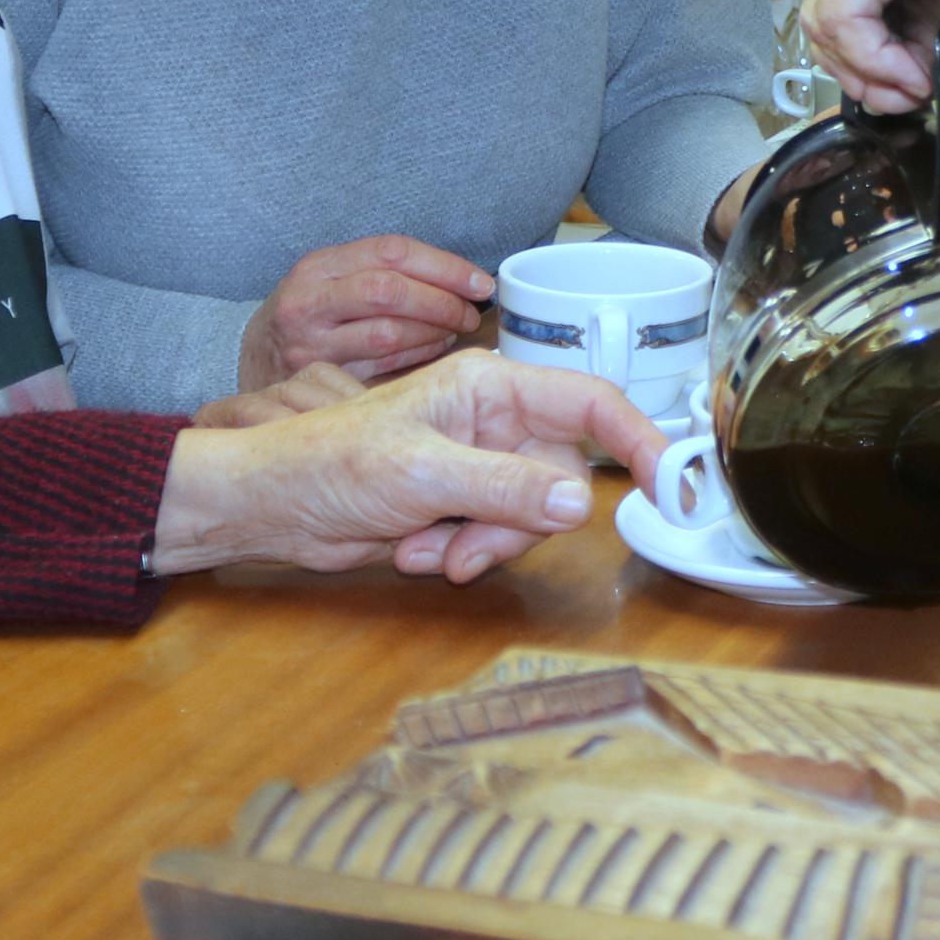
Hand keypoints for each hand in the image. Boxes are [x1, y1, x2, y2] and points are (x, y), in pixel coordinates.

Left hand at [152, 354, 666, 583]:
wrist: (272, 503)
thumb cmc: (331, 461)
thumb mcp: (424, 475)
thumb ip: (506, 487)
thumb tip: (578, 501)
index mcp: (489, 385)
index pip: (590, 402)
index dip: (638, 438)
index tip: (667, 486)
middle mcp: (490, 419)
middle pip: (559, 476)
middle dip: (518, 523)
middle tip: (465, 550)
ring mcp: (475, 462)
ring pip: (530, 515)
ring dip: (483, 545)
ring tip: (425, 552)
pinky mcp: (457, 501)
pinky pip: (494, 536)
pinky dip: (459, 553)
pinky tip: (411, 552)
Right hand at [239, 235, 493, 388]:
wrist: (251, 361)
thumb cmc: (309, 317)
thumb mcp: (330, 281)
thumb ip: (379, 272)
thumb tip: (460, 279)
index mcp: (317, 266)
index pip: (391, 252)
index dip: (444, 266)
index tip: (479, 282)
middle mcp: (309, 300)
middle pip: (391, 291)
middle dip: (442, 301)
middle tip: (470, 313)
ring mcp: (310, 344)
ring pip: (389, 334)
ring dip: (434, 332)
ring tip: (453, 330)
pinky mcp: (317, 381)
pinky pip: (381, 368)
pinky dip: (416, 357)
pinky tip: (431, 351)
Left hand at [802, 0, 939, 111]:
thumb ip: (904, 30)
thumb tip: (871, 75)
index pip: (842, 0)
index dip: (865, 60)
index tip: (910, 87)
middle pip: (827, 10)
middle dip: (863, 71)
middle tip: (907, 95)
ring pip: (826, 18)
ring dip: (871, 70)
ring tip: (918, 83)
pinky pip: (843, 16)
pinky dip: (874, 58)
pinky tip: (917, 70)